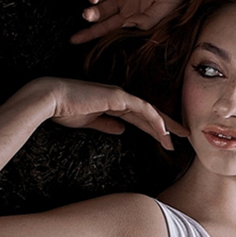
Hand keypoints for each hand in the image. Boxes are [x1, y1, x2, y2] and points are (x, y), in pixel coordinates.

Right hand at [45, 78, 188, 145]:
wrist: (50, 99)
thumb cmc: (65, 109)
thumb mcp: (89, 122)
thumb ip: (107, 125)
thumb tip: (122, 131)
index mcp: (114, 102)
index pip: (141, 116)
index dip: (155, 127)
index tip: (167, 140)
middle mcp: (120, 97)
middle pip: (151, 113)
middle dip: (168, 125)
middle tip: (185, 136)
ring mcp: (120, 95)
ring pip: (150, 112)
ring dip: (164, 127)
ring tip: (176, 141)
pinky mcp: (117, 97)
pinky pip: (142, 109)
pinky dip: (154, 120)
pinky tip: (163, 132)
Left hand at [70, 0, 196, 43]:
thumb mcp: (165, 10)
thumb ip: (146, 20)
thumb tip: (126, 25)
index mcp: (130, 15)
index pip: (106, 28)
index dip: (89, 34)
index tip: (73, 39)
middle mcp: (122, 0)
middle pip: (99, 11)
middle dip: (91, 14)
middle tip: (88, 14)